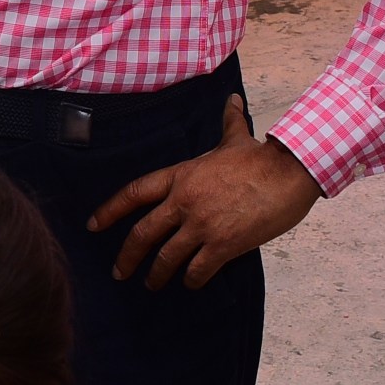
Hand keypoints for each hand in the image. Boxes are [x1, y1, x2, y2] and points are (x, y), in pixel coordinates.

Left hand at [86, 95, 323, 288]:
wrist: (290, 172)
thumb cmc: (264, 156)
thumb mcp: (237, 138)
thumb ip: (228, 121)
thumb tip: (233, 99)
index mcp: (181, 177)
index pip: (134, 193)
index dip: (109, 210)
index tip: (93, 225)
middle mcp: (184, 202)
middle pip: (143, 234)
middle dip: (127, 258)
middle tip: (119, 273)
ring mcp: (202, 225)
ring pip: (167, 258)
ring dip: (157, 275)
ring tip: (152, 285)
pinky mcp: (224, 245)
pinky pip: (198, 270)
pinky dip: (192, 280)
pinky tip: (191, 283)